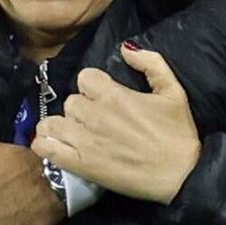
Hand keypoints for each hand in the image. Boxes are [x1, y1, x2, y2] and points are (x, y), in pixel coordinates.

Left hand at [29, 43, 199, 203]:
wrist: (181, 176)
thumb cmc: (178, 134)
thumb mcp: (173, 91)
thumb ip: (151, 63)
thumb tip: (125, 48)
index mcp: (114, 94)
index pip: (84, 77)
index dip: (92, 87)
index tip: (103, 98)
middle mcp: (94, 114)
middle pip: (70, 101)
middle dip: (80, 109)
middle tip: (95, 122)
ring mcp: (83, 140)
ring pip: (52, 122)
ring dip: (61, 126)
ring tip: (74, 135)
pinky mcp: (78, 164)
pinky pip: (44, 148)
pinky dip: (45, 144)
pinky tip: (57, 146)